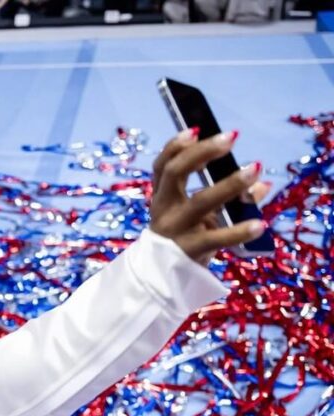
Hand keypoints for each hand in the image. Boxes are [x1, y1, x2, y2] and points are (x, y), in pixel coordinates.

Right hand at [149, 129, 265, 263]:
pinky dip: (239, 230)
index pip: (163, 166)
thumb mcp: (200, 216)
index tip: (196, 129)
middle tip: (231, 138)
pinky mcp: (188, 251)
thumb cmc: (183, 239)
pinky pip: (216, 239)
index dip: (175, 146)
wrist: (160, 279)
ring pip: (200, 202)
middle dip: (202, 153)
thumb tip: (262, 184)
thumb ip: (228, 198)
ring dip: (230, 184)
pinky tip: (259, 223)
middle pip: (176, 174)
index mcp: (162, 198)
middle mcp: (164, 210)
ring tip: (255, 169)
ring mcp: (176, 230)